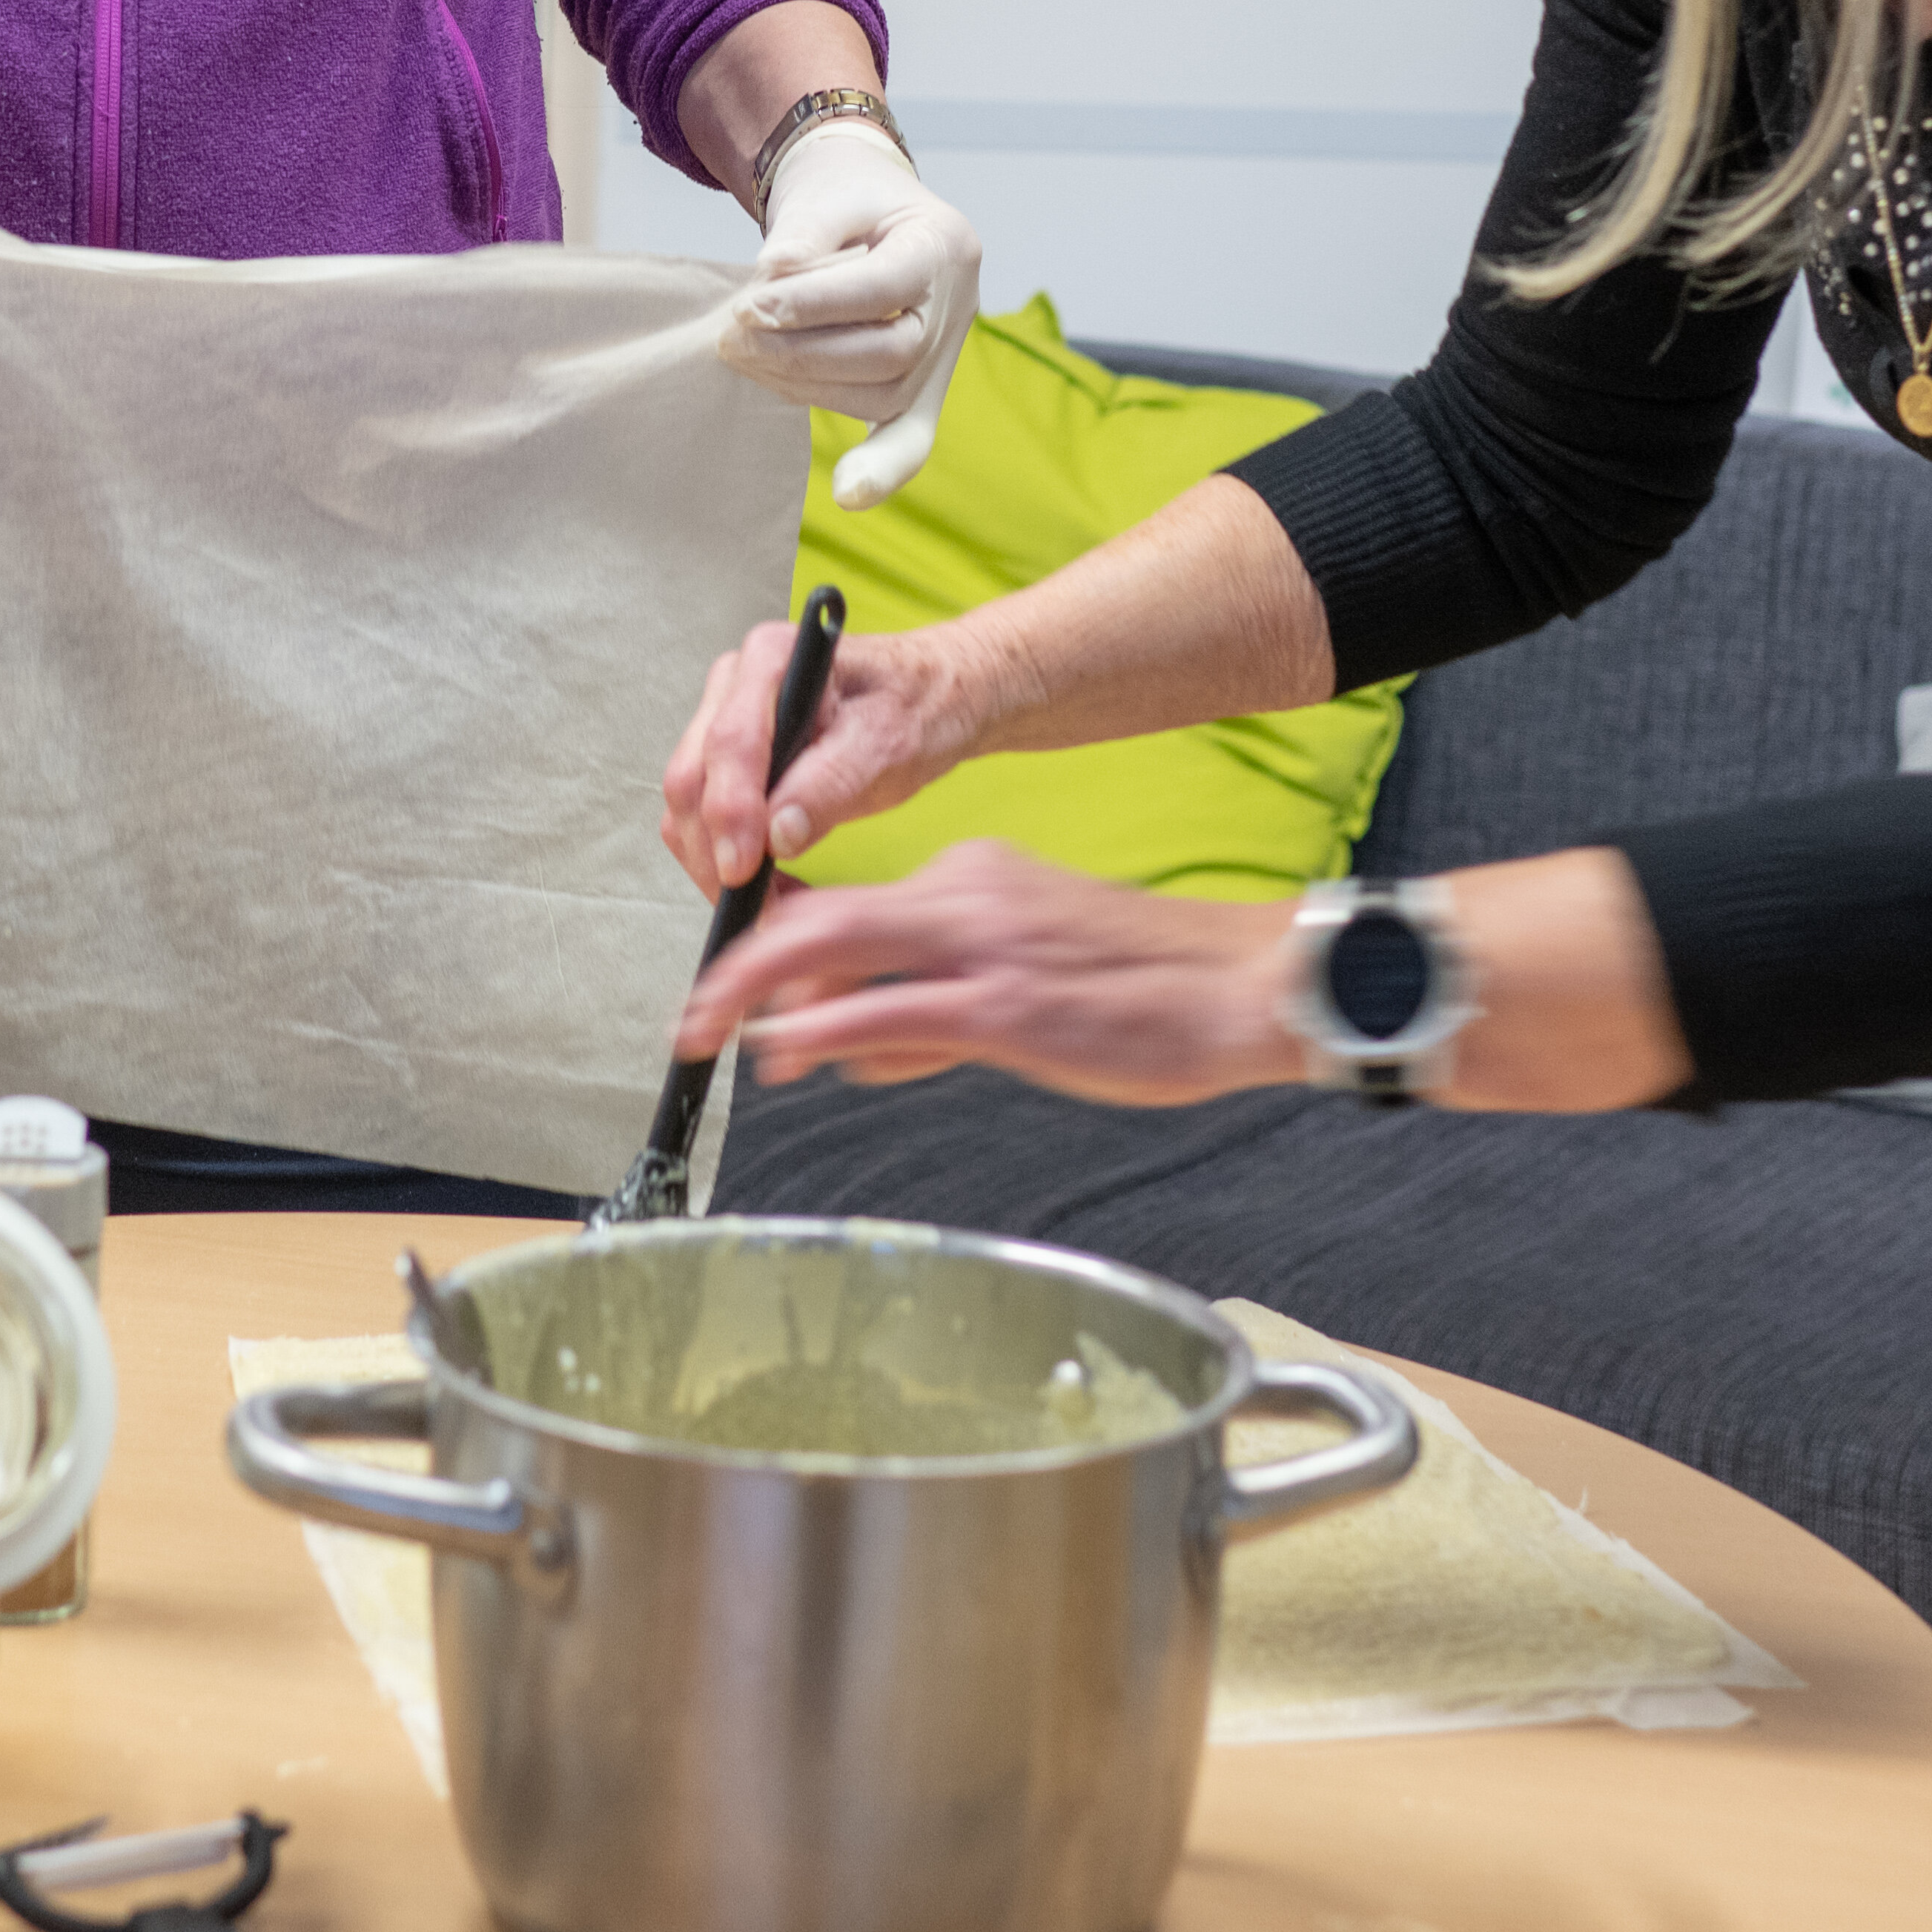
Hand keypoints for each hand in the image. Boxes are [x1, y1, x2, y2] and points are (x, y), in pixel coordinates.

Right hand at [662, 612, 989, 893]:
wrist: (933, 697)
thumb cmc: (917, 706)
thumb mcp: (889, 744)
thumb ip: (832, 783)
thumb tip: (776, 836)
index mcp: (771, 658)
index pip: (731, 742)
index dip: (731, 811)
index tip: (744, 869)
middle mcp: (734, 684)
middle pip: (692, 777)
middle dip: (714, 850)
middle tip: (755, 909)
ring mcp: (724, 720)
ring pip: (688, 804)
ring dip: (714, 863)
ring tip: (766, 906)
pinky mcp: (730, 760)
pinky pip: (704, 815)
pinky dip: (723, 858)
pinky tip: (766, 887)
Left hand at [674, 841, 1302, 1104]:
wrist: (1240, 986)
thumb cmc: (1142, 988)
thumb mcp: (1021, 982)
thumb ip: (926, 1011)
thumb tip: (842, 1047)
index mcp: (969, 878)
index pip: (843, 902)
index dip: (770, 943)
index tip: (727, 979)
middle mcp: (965, 894)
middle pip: (816, 915)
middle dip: (736, 965)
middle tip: (691, 1015)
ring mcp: (984, 947)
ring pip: (836, 950)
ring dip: (759, 998)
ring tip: (718, 1037)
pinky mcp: (1009, 1005)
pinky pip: (891, 1011)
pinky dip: (823, 1029)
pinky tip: (788, 1053)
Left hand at [717, 121, 978, 507]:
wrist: (869, 207)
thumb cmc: (845, 197)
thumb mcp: (826, 192)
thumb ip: (803, 234)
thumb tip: (772, 282)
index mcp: (944, 242)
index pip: (885, 285)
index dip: (816, 302)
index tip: (751, 306)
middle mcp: (957, 305)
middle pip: (890, 351)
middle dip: (803, 350)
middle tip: (732, 334)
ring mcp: (946, 353)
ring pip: (885, 393)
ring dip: (806, 383)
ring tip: (743, 355)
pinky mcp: (924, 390)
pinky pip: (912, 438)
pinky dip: (882, 468)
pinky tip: (848, 493)